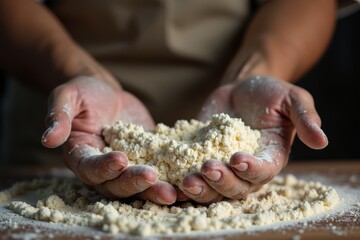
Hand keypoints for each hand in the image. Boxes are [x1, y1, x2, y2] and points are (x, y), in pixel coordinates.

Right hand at [41, 76, 176, 203]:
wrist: (107, 93)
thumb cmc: (84, 93)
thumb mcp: (68, 97)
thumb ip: (59, 116)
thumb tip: (48, 139)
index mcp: (81, 155)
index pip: (90, 168)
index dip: (104, 167)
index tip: (121, 158)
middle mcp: (102, 168)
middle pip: (115, 185)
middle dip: (134, 183)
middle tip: (153, 178)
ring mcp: (126, 167)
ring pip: (138, 187)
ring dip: (154, 191)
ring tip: (173, 193)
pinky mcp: (146, 160)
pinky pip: (157, 174)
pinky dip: (171, 181)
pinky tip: (187, 182)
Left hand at [181, 76, 327, 202]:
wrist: (242, 88)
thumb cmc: (270, 93)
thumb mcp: (292, 99)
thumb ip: (306, 118)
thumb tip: (323, 140)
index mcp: (270, 158)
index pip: (263, 171)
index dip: (251, 169)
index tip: (237, 158)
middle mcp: (246, 169)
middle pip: (236, 187)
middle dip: (222, 181)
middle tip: (208, 168)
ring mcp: (222, 166)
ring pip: (212, 188)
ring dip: (200, 188)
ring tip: (187, 180)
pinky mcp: (200, 158)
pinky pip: (192, 173)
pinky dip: (181, 179)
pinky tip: (169, 175)